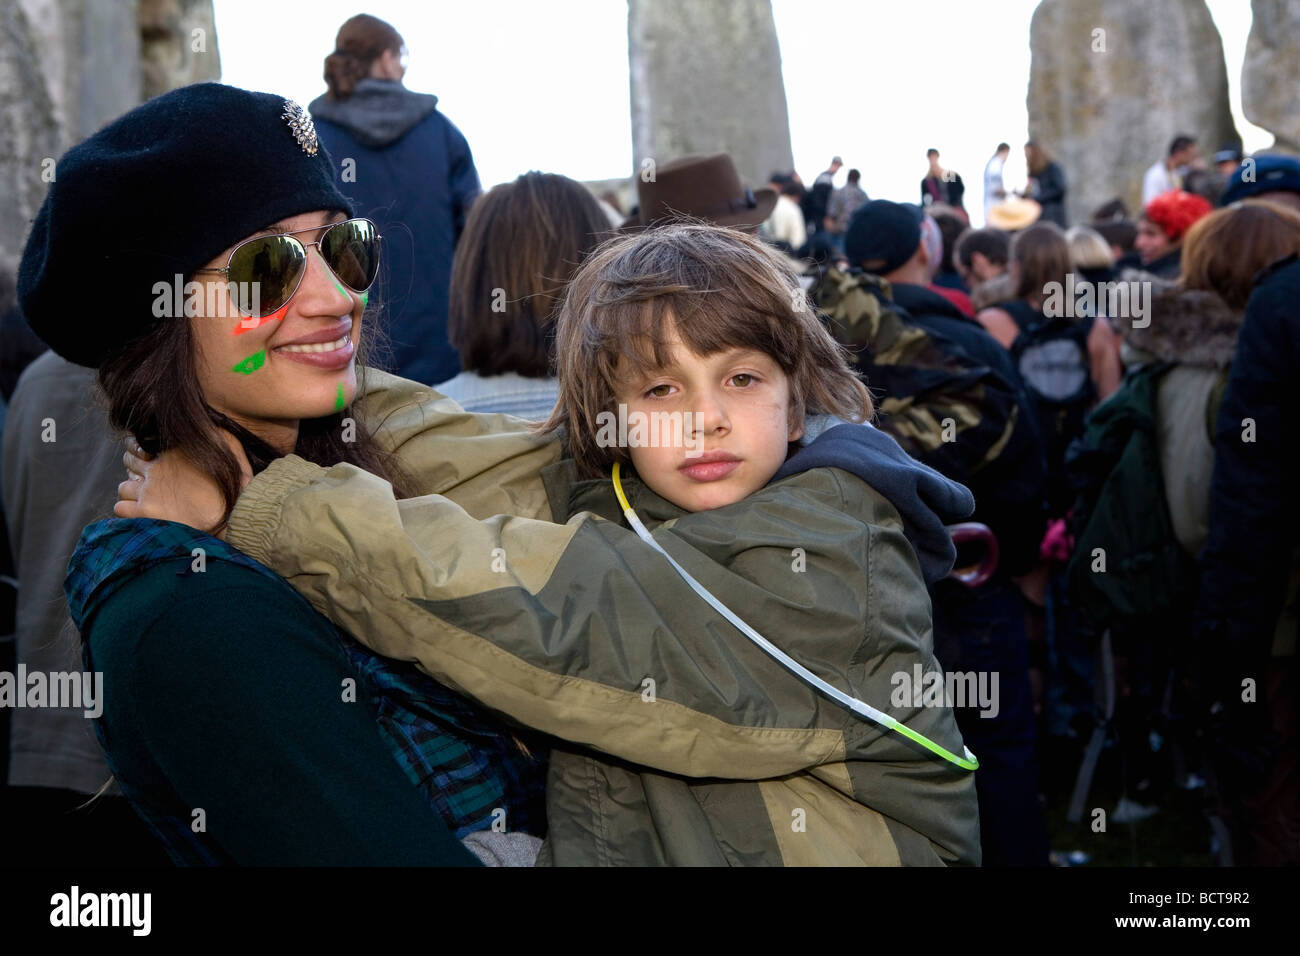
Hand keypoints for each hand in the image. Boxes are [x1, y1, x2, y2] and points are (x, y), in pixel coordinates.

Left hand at [115, 431, 252, 536]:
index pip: (140, 443)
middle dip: (136, 470)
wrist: (234, 515)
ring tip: (147, 501)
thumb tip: (211, 423)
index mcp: (174, 451)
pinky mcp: (146, 512)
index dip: (142, 452)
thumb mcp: (233, 448)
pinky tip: (142, 515)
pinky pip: (120, 509)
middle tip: (148, 482)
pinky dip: (128, 512)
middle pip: (129, 462)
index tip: (149, 460)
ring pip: (123, 488)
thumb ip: (220, 434)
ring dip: (132, 494)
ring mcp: (149, 491)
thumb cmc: (237, 485)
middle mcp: (157, 468)